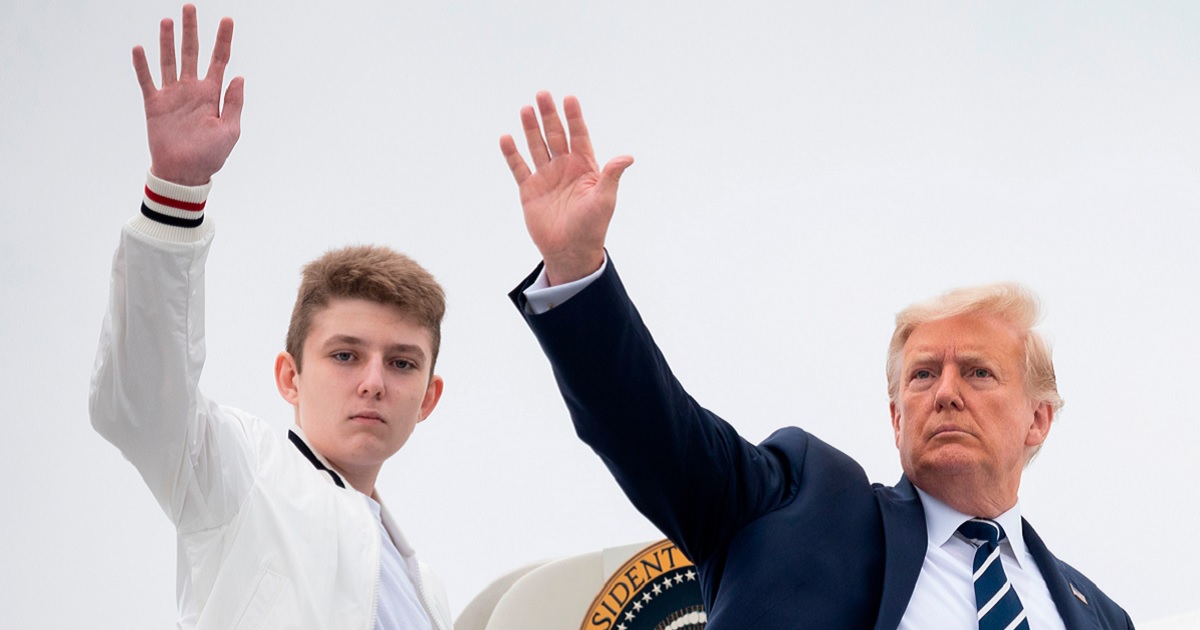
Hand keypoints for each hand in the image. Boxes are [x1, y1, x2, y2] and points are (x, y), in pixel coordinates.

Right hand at [133, 4, 243, 185]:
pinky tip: (140, 47)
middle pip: (192, 52)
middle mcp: (192, 90)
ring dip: (168, 41)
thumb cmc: (210, 156)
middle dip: (192, 30)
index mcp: (212, 94)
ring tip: (168, 21)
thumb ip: (234, 104)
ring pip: (169, 61)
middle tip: (190, 7)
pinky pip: (147, 81)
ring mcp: (172, 95)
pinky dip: (142, 65)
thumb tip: (239, 77)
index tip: (227, 19)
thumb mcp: (230, 132)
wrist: (184, 174)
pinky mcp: (154, 105)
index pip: (220, 60)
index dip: (224, 40)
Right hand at [500, 92, 632, 284]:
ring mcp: (546, 177)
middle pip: (556, 135)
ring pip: (537, 146)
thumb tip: (628, 157)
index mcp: (585, 167)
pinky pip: (519, 167)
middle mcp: (565, 167)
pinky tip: (506, 137)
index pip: (579, 135)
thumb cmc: (592, 227)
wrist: (570, 251)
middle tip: (542, 94)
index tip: (569, 98)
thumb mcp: (604, 200)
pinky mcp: (530, 189)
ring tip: (526, 109)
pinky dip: (512, 153)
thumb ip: (611, 176)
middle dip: (549, 115)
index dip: (574, 117)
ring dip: (531, 128)